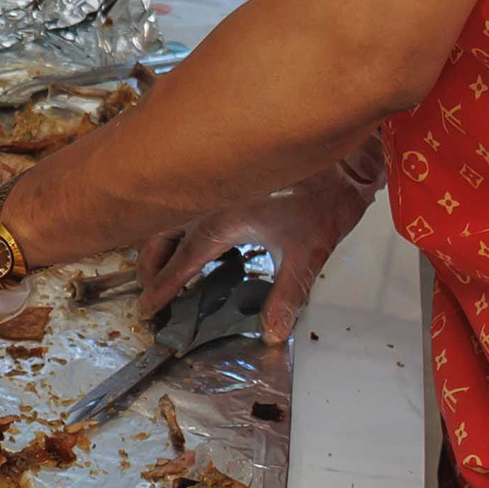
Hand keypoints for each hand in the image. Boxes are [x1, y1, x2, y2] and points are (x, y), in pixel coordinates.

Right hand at [135, 155, 383, 347]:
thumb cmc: (325, 199)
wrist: (340, 155)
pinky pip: (182, 198)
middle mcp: (208, 200)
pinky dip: (172, 218)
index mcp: (222, 222)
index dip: (162, 288)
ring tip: (156, 262)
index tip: (148, 309)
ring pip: (166, 213)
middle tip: (149, 289)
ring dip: (155, 239)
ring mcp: (213, 185)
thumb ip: (287, 295)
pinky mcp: (223, 175)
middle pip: (159, 235)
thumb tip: (272, 333)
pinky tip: (185, 230)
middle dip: (149, 264)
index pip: (181, 262)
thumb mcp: (308, 254)